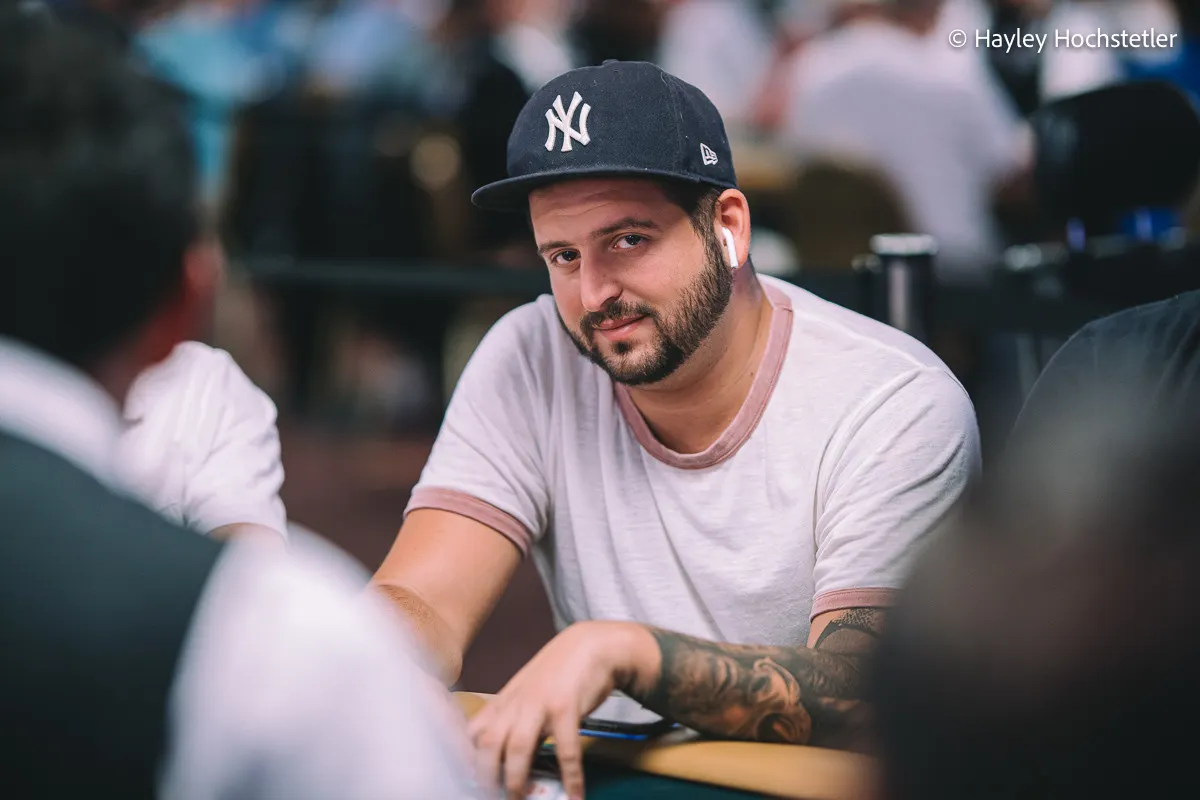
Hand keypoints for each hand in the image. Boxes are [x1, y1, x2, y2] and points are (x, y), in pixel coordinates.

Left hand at [467, 621, 658, 799]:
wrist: (591, 644)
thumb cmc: (560, 672)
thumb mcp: (529, 692)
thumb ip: (516, 719)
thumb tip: (508, 757)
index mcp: (506, 701)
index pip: (474, 732)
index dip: (468, 758)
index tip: (471, 781)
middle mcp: (517, 702)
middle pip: (489, 743)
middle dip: (487, 776)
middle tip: (492, 797)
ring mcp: (540, 704)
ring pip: (518, 747)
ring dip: (517, 779)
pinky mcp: (566, 707)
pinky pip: (565, 749)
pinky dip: (570, 776)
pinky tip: (575, 793)